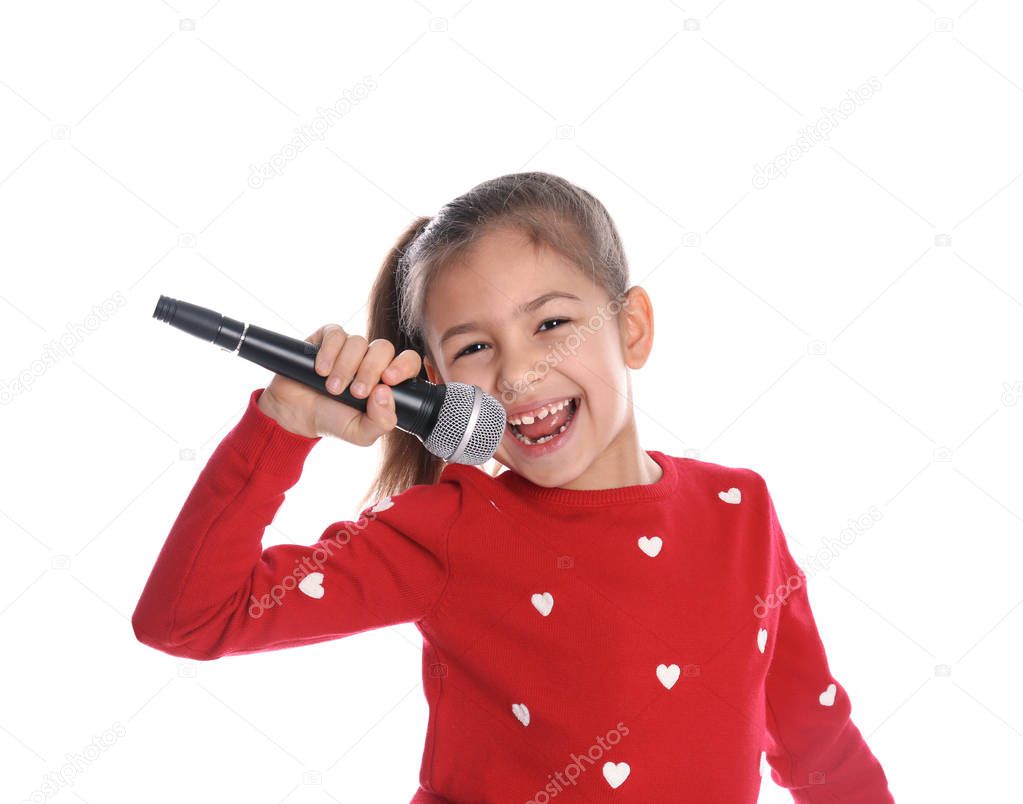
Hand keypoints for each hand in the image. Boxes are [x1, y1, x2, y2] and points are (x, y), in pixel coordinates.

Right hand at [257, 323, 422, 443]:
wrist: (295, 415)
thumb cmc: (333, 420)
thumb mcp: (360, 433)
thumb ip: (381, 422)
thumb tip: (385, 393)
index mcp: (386, 379)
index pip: (408, 362)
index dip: (403, 366)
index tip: (388, 380)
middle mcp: (370, 360)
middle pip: (383, 348)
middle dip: (370, 371)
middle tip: (355, 393)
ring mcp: (349, 348)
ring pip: (358, 342)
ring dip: (345, 367)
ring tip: (332, 388)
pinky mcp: (327, 339)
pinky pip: (336, 335)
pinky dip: (329, 353)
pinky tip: (320, 371)